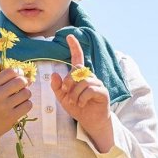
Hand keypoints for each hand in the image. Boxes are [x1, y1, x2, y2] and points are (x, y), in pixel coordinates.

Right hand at [0, 67, 31, 157]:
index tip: (20, 75)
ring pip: (26, 93)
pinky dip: (27, 105)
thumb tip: (29, 78)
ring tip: (21, 98)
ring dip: (27, 94)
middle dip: (25, 82)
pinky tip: (21, 106)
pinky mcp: (12, 116)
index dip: (19, 72)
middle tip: (23, 87)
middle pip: (20, 81)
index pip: (10, 72)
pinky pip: (28, 105)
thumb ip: (6, 82)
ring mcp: (5, 106)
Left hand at [51, 34, 113, 151]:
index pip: (77, 58)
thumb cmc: (78, 108)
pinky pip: (89, 90)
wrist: (90, 122)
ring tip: (75, 102)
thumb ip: (57, 88)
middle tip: (67, 94)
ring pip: (83, 81)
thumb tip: (54, 74)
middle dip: (68, 83)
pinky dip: (82, 98)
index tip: (69, 36)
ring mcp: (98, 83)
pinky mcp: (103, 92)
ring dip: (75, 94)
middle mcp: (90, 77)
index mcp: (80, 76)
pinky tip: (82, 104)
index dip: (74, 47)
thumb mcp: (63, 98)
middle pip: (77, 71)